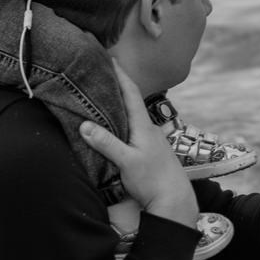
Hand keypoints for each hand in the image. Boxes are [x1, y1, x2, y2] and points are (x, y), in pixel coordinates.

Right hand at [80, 65, 196, 228]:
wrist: (174, 202)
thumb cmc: (153, 181)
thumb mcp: (126, 162)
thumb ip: (106, 143)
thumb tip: (84, 125)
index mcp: (143, 126)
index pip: (131, 93)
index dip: (120, 74)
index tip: (110, 58)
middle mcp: (148, 129)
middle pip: (130, 101)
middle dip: (116, 86)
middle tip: (101, 73)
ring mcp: (149, 140)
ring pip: (131, 116)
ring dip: (118, 105)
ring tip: (102, 96)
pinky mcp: (148, 151)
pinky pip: (131, 129)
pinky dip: (121, 121)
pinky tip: (113, 126)